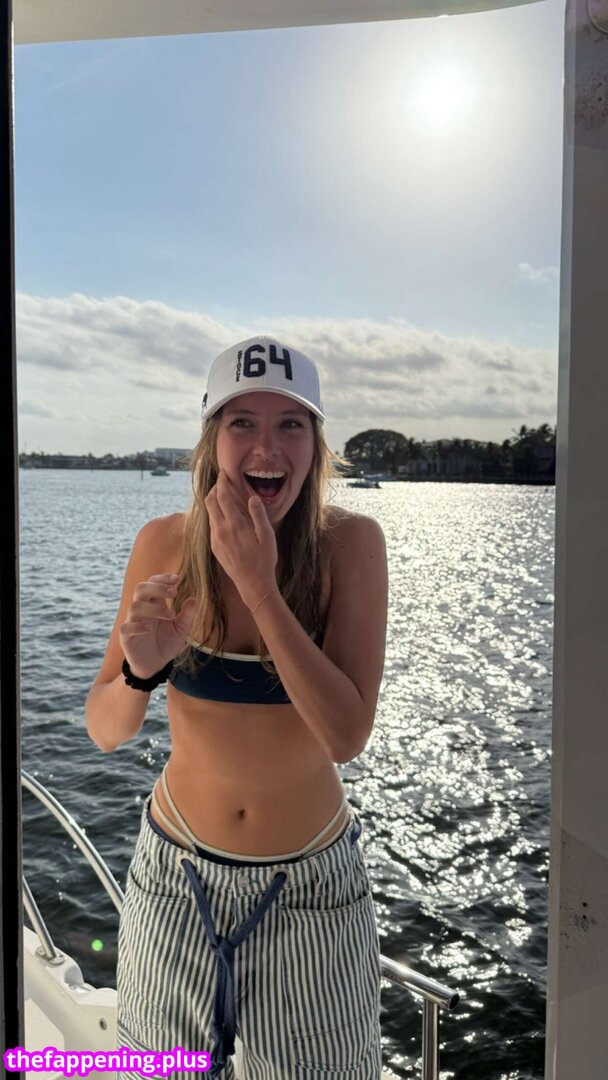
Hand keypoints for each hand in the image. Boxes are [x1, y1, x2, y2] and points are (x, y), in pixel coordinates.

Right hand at [119, 574, 196, 678]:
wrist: (156, 666)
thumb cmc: (167, 643)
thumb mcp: (182, 630)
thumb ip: (187, 615)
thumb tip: (194, 599)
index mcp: (154, 604)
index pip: (152, 583)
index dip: (162, 578)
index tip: (177, 579)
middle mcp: (142, 610)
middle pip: (141, 589)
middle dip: (157, 587)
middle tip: (174, 592)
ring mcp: (132, 622)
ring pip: (135, 607)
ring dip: (154, 608)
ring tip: (171, 615)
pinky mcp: (126, 638)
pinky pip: (127, 627)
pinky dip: (138, 626)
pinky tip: (150, 628)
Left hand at [204, 469, 277, 610]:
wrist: (252, 584)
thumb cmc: (264, 561)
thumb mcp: (267, 537)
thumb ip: (259, 516)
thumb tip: (252, 497)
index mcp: (235, 525)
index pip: (223, 496)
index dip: (222, 482)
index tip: (224, 472)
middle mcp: (221, 530)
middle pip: (210, 501)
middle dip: (215, 488)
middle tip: (223, 481)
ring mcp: (215, 539)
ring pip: (209, 512)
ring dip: (214, 500)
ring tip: (224, 495)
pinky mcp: (214, 546)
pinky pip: (211, 524)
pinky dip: (215, 513)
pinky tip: (225, 514)